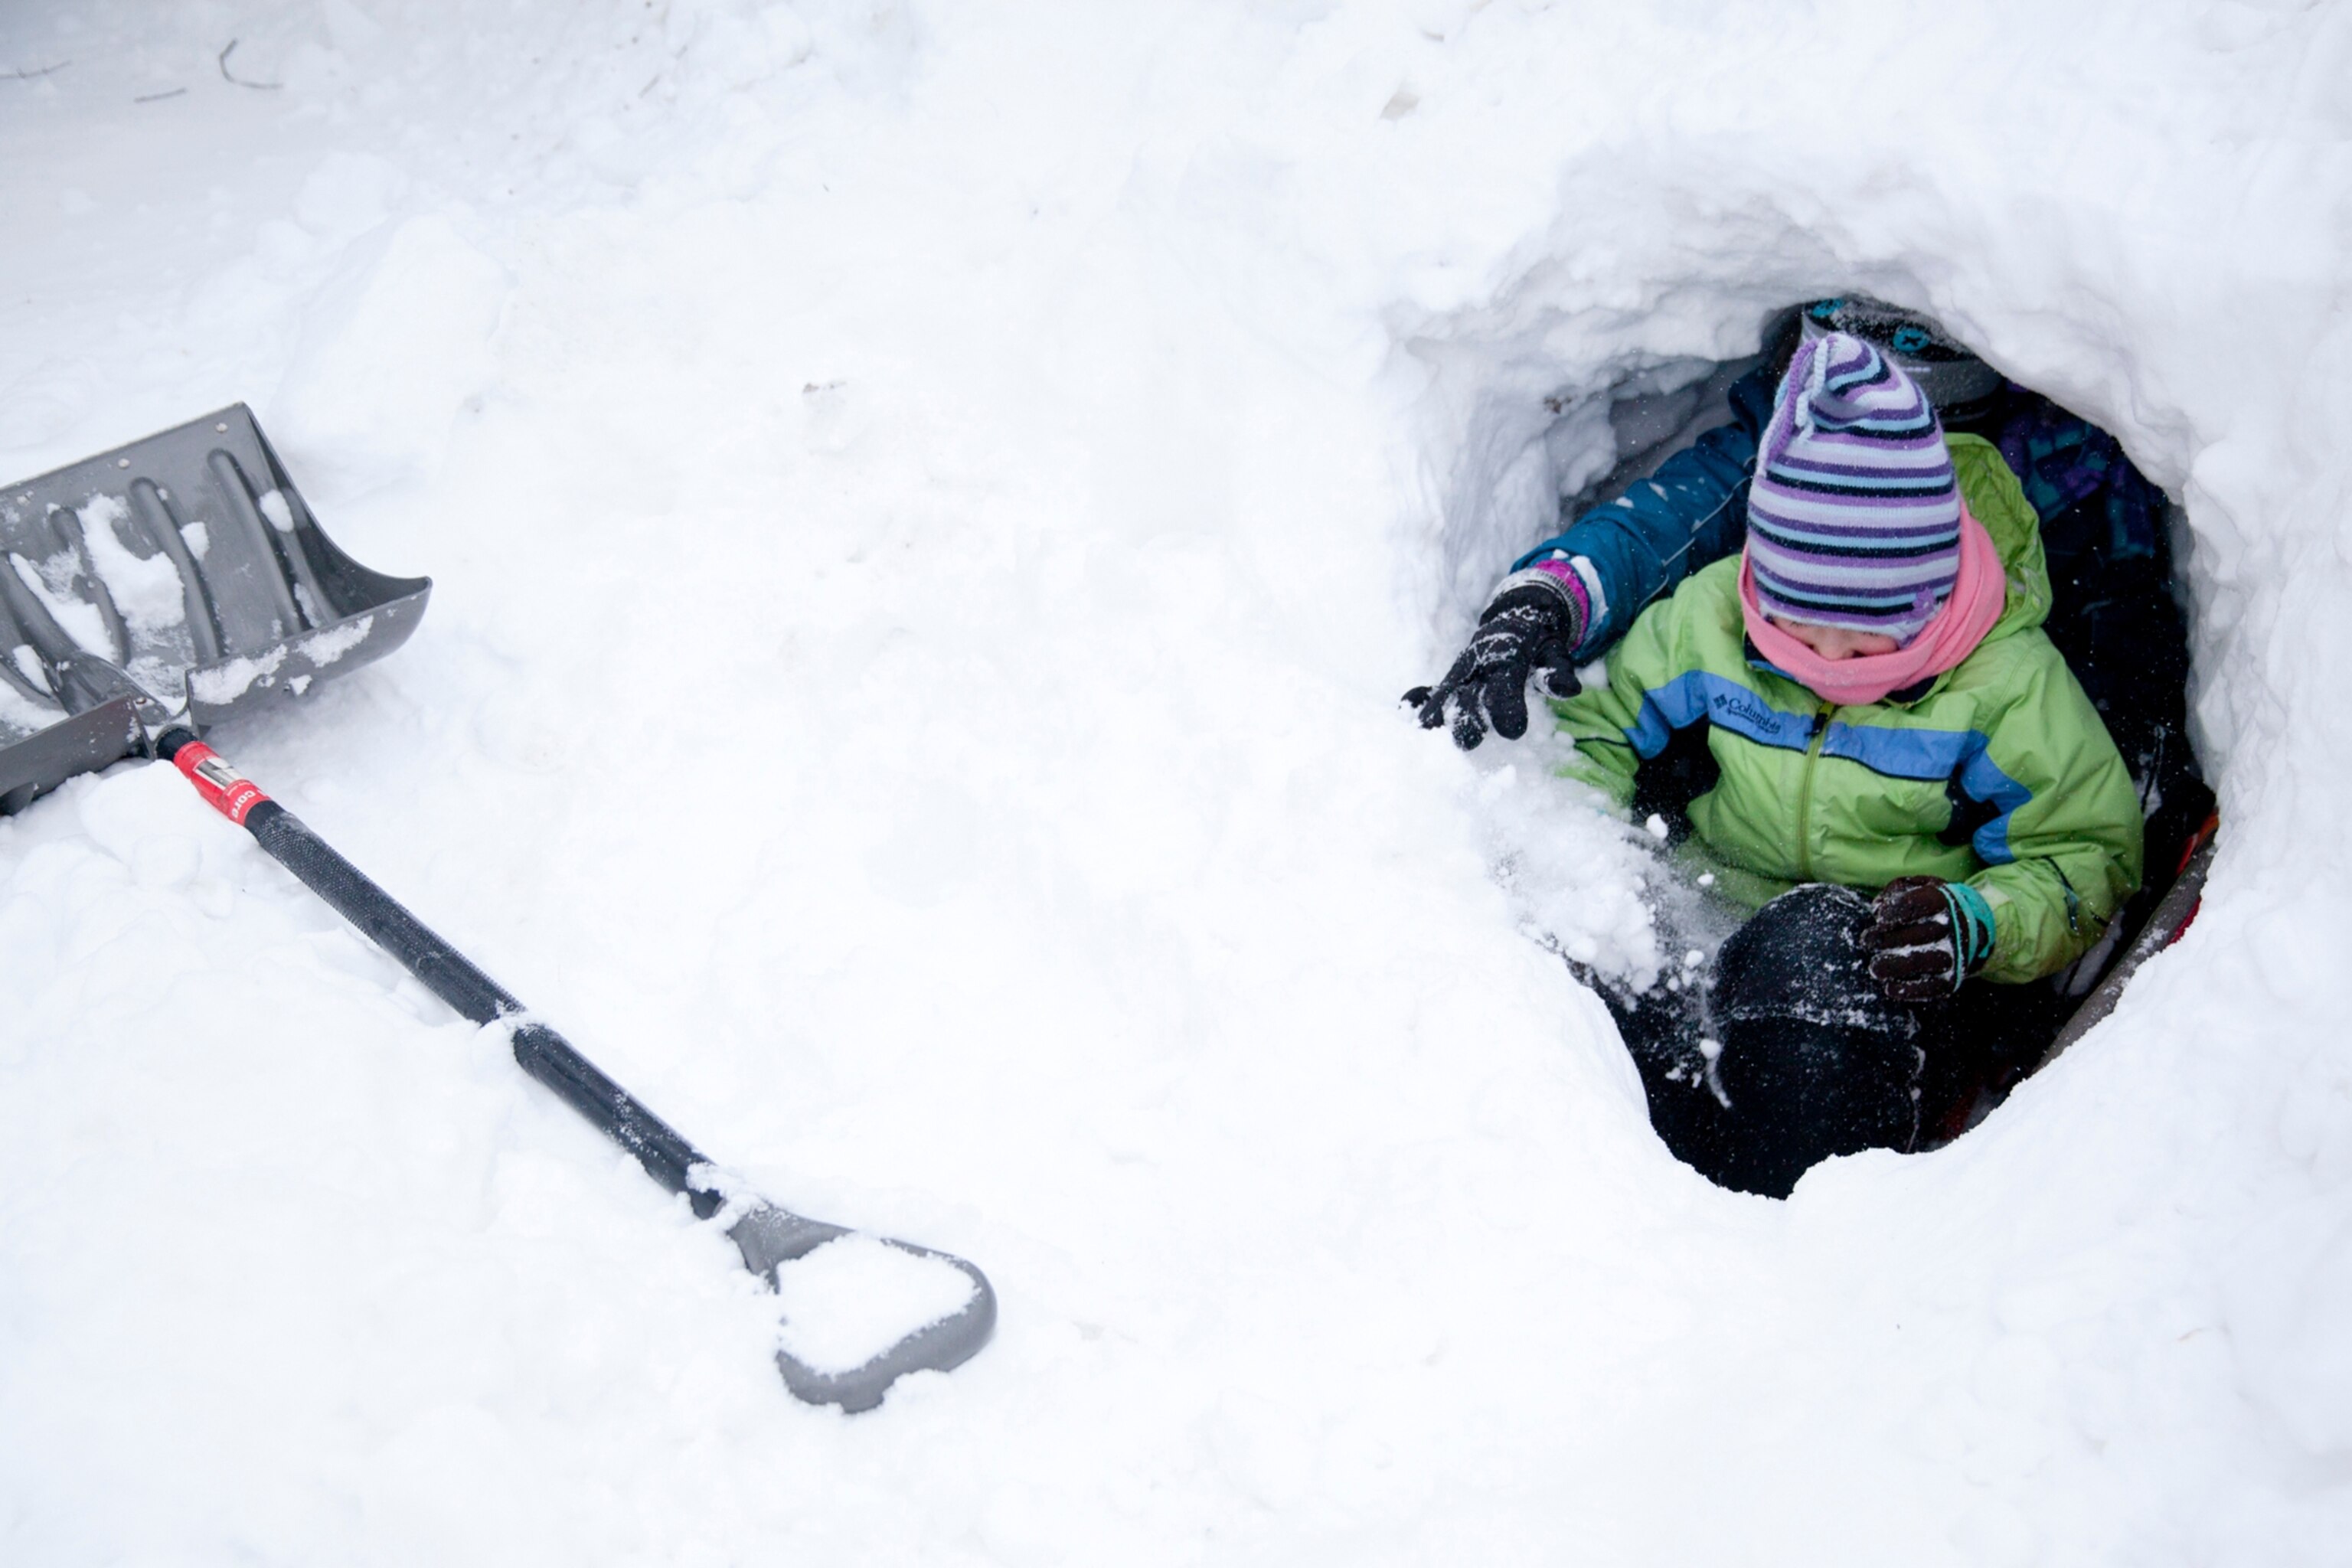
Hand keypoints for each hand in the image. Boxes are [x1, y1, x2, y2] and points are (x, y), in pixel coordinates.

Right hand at [1403, 576, 1583, 749]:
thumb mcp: (1555, 649)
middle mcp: (1478, 664)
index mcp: (1506, 657)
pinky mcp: (1452, 679)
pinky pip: (1433, 690)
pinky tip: (1407, 716)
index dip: (1506, 708)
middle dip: (1466, 720)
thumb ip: (1557, 670)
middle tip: (1467, 743)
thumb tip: (1569, 689)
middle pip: (1469, 695)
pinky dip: (1419, 700)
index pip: (1504, 685)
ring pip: (1445, 695)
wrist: (1516, 613)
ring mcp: (1462, 671)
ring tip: (1424, 737)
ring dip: (1436, 716)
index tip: (1513, 732)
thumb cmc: (1540, 639)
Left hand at [1860, 876, 1995, 1001]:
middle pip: (1920, 935)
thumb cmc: (1933, 906)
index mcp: (1947, 902)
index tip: (1881, 917)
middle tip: (1868, 940)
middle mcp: (1955, 929)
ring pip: (1923, 961)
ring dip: (1895, 966)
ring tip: (1875, 968)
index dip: (1900, 910)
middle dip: (1888, 939)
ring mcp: (1955, 956)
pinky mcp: (1952, 979)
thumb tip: (1878, 907)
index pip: (1926, 904)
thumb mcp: (1920, 886)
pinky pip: (1932, 987)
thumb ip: (1898, 889)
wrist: (1971, 930)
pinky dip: (1910, 990)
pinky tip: (1890, 987)